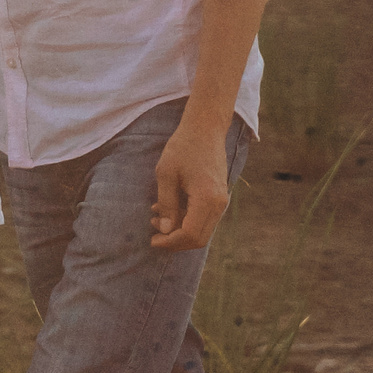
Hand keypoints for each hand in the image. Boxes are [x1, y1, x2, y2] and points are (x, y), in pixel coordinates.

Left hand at [150, 111, 231, 250]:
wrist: (204, 130)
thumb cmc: (182, 148)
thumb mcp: (166, 174)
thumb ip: (167, 204)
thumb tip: (165, 230)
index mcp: (207, 199)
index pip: (190, 234)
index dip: (171, 242)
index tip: (152, 240)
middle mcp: (219, 204)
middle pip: (199, 238)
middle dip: (175, 241)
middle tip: (153, 234)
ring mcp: (221, 201)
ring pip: (202, 230)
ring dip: (179, 230)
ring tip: (156, 217)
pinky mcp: (218, 197)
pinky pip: (203, 218)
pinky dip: (186, 219)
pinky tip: (167, 208)